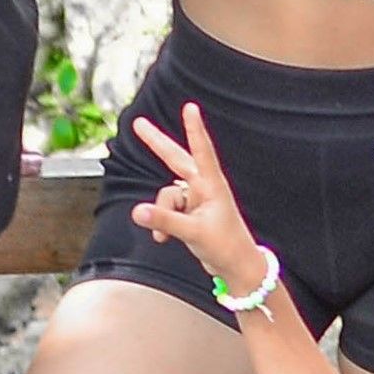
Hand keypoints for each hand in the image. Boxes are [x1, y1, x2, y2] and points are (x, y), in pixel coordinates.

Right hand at [125, 99, 264, 288]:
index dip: (195, 129)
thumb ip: (165, 220)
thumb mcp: (193, 233)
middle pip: (175, 159)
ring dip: (161, 213)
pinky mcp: (190, 211)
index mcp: (212, 185)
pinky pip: (166, 209)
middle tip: (137, 124)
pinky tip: (164, 238)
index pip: (202, 151)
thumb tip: (138, 211)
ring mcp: (196, 199)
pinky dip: (161, 222)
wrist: (235, 266)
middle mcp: (204, 187)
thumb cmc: (224, 246)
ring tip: (166, 235)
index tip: (191, 107)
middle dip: (156, 143)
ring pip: (166, 195)